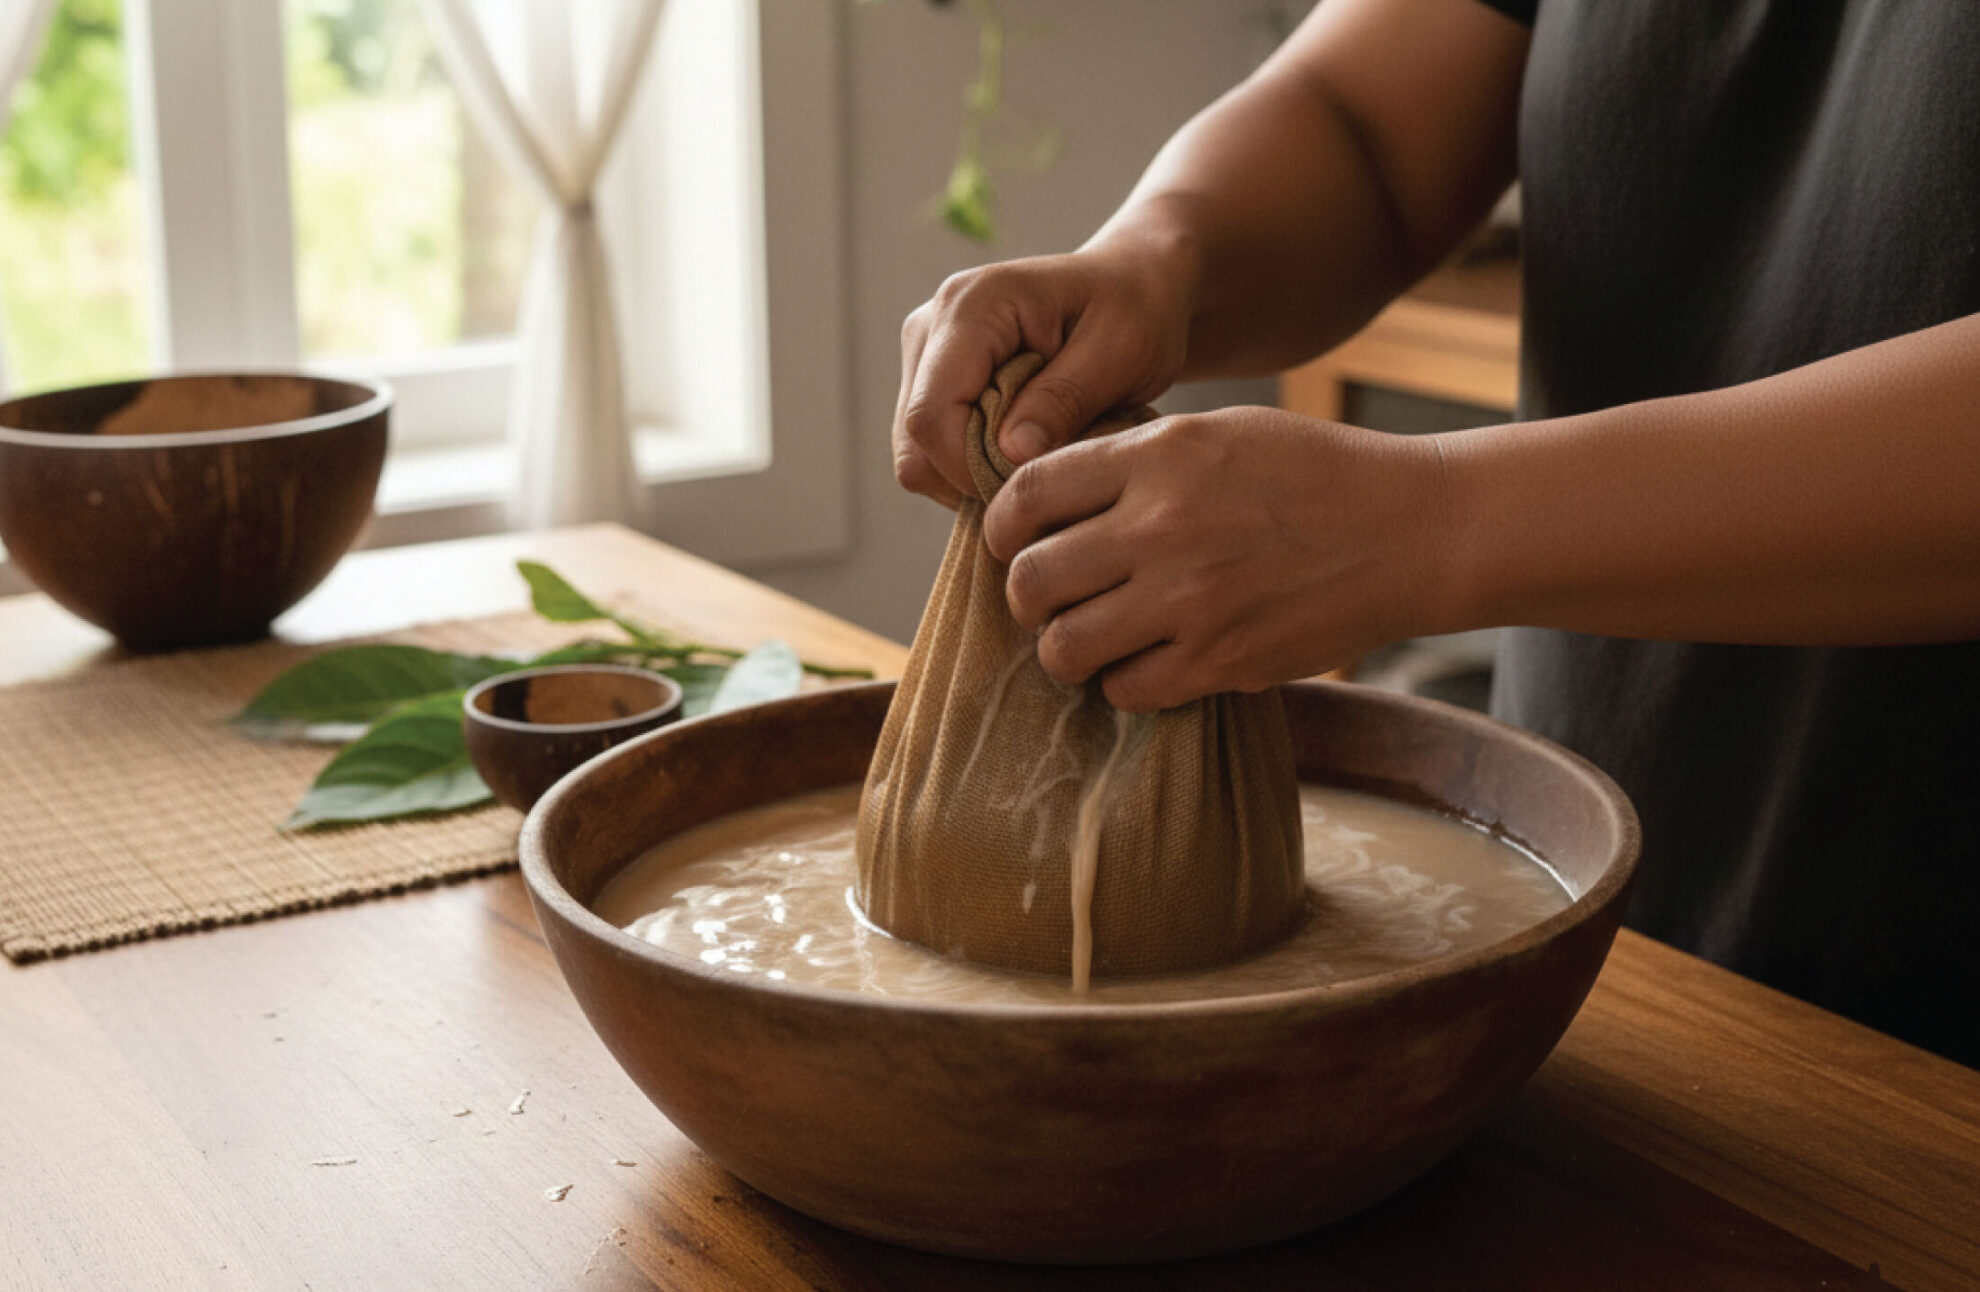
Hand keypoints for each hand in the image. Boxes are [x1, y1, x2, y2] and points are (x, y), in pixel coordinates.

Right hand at [893, 234, 1195, 507]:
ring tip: (1036, 456)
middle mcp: (931, 325)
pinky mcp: (931, 378)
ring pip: (916, 453)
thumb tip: (1010, 452)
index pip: (930, 415)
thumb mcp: (1121, 350)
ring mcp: (925, 353)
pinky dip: (970, 466)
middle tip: (1043, 472)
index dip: (970, 469)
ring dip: (971, 474)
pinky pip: (930, 450)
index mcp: (971, 306)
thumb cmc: (1136, 309)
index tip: (1033, 480)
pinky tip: (1020, 450)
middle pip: (914, 440)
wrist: (1133, 285)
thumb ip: (1064, 399)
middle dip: (972, 475)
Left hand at [981, 406, 1453, 710]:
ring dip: (1065, 648)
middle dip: (1027, 595)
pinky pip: (1125, 690)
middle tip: (1050, 597)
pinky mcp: (1218, 660)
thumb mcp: (1217, 433)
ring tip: (1090, 637)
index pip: (1028, 493)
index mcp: (1157, 458)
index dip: (1002, 524)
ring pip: (1063, 648)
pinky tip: (1147, 661)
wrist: (1409, 531)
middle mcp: (1161, 527)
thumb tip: (1047, 495)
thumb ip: (1133, 460)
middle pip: (1030, 580)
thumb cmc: (1312, 474)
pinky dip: (1124, 683)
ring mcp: (1187, 601)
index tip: (1011, 540)